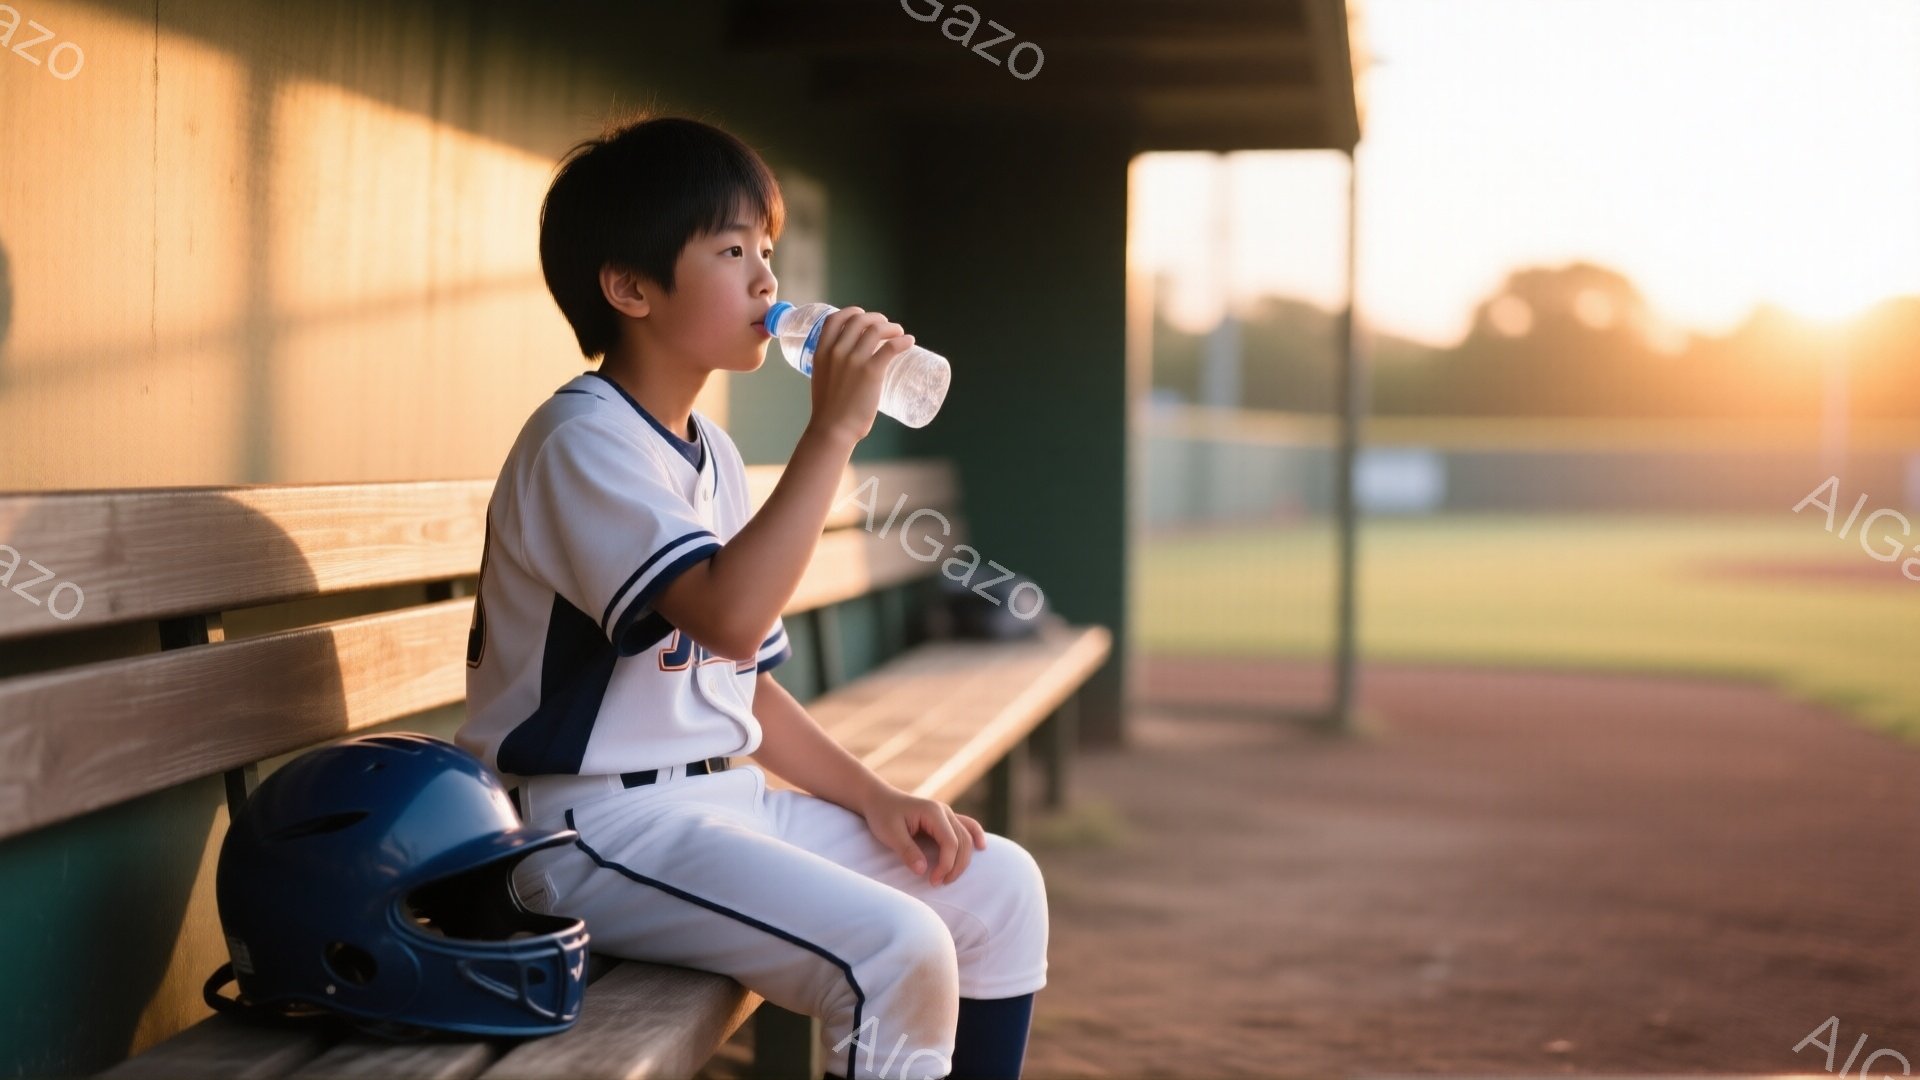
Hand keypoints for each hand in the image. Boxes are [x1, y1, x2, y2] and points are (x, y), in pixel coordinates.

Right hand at [803, 306, 915, 445]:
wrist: (833, 429)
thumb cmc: (828, 410)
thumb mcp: (821, 379)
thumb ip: (831, 367)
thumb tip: (846, 364)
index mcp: (821, 352)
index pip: (834, 319)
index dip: (850, 312)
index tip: (861, 314)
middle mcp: (837, 351)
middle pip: (859, 320)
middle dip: (875, 318)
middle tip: (885, 326)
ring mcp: (854, 360)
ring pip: (876, 330)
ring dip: (891, 327)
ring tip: (899, 333)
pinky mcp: (872, 371)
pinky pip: (891, 347)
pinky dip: (903, 341)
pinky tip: (909, 341)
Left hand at [857, 784, 986, 885]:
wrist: (879, 799)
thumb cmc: (883, 815)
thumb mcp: (890, 833)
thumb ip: (907, 851)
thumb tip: (922, 871)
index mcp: (933, 812)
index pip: (950, 842)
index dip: (946, 865)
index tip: (933, 881)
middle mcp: (945, 811)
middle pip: (963, 842)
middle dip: (956, 866)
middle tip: (939, 883)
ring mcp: (947, 813)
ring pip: (967, 837)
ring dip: (963, 859)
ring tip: (950, 877)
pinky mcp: (945, 819)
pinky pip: (967, 826)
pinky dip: (975, 836)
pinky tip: (981, 847)